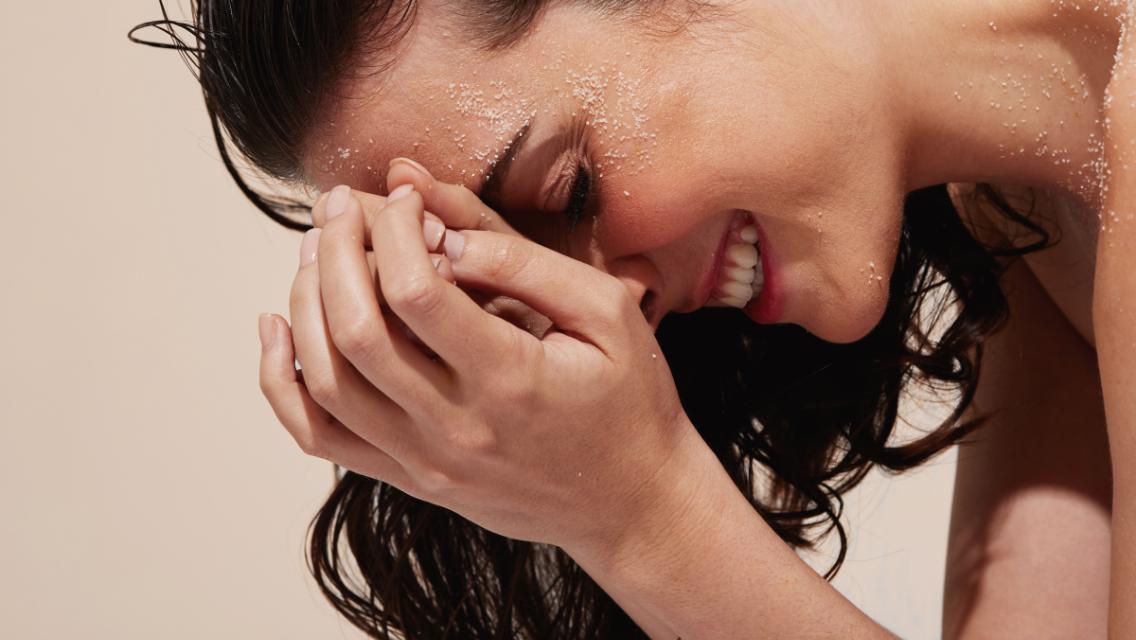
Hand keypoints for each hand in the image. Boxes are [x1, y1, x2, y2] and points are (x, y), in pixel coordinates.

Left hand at [257, 160, 698, 555]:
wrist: (632, 503)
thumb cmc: (630, 403)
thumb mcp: (607, 314)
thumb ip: (527, 267)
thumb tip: (444, 233)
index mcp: (511, 379)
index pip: (417, 290)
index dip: (396, 227)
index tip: (404, 196)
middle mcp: (456, 427)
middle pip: (357, 329)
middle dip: (335, 250)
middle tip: (339, 204)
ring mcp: (425, 461)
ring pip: (326, 380)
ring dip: (306, 302)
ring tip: (315, 250)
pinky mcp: (411, 478)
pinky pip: (321, 435)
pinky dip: (282, 382)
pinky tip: (277, 328)